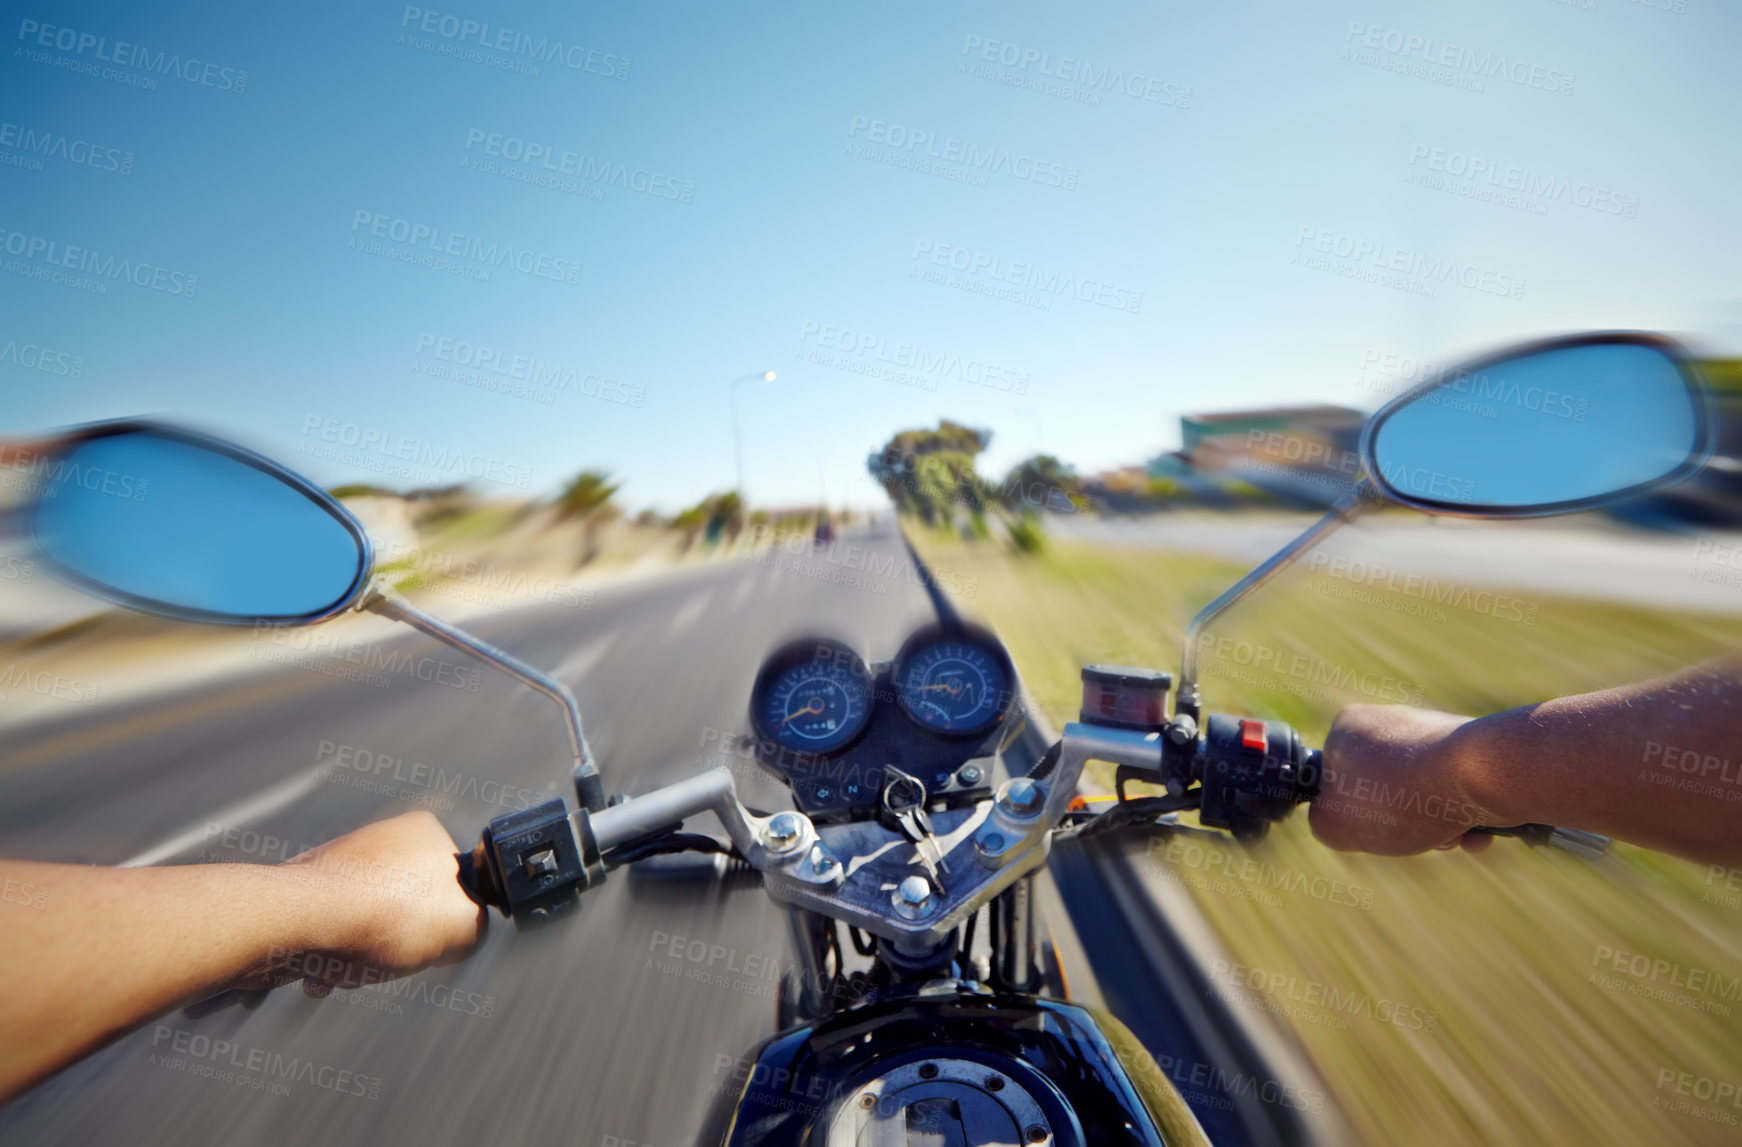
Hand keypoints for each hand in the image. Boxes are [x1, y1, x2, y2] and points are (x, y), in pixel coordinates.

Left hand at [243, 811, 485, 993]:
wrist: (300, 923)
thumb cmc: (383, 916)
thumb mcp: (467, 924)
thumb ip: (478, 924)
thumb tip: (462, 932)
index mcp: (424, 831)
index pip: (454, 881)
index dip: (448, 920)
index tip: (437, 941)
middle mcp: (380, 838)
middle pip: (408, 907)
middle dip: (399, 944)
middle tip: (394, 959)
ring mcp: (340, 863)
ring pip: (367, 925)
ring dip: (362, 958)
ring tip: (352, 969)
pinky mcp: (306, 891)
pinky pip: (332, 933)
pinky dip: (331, 958)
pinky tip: (325, 973)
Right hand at [1309, 704, 1501, 855]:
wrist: (1481, 775)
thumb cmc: (1401, 796)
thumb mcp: (1333, 823)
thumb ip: (1323, 822)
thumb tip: (1341, 822)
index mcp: (1348, 727)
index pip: (1335, 780)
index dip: (1350, 814)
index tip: (1368, 827)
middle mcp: (1390, 721)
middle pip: (1384, 793)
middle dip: (1401, 826)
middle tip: (1413, 836)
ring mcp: (1433, 735)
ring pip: (1424, 799)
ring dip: (1436, 830)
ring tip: (1449, 835)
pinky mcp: (1473, 752)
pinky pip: (1458, 796)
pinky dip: (1464, 821)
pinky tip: (1473, 832)